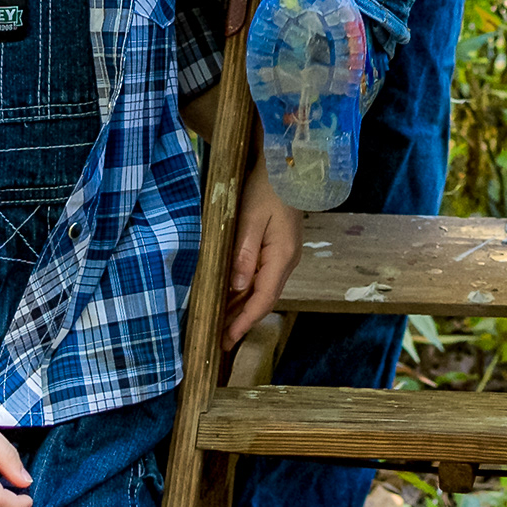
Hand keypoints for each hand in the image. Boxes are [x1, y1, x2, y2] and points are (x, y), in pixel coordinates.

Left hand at [222, 166, 303, 349]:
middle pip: (264, 299)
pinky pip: (262, 278)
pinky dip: (247, 292)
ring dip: (243, 308)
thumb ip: (243, 253)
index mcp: (282, 256)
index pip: (263, 299)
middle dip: (242, 321)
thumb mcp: (250, 218)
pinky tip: (232, 296)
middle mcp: (287, 261)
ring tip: (221, 324)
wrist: (289, 166)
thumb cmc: (267, 188)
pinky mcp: (279, 248)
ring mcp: (285, 255)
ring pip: (263, 290)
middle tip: (218, 340)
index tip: (227, 340)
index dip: (245, 322)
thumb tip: (236, 287)